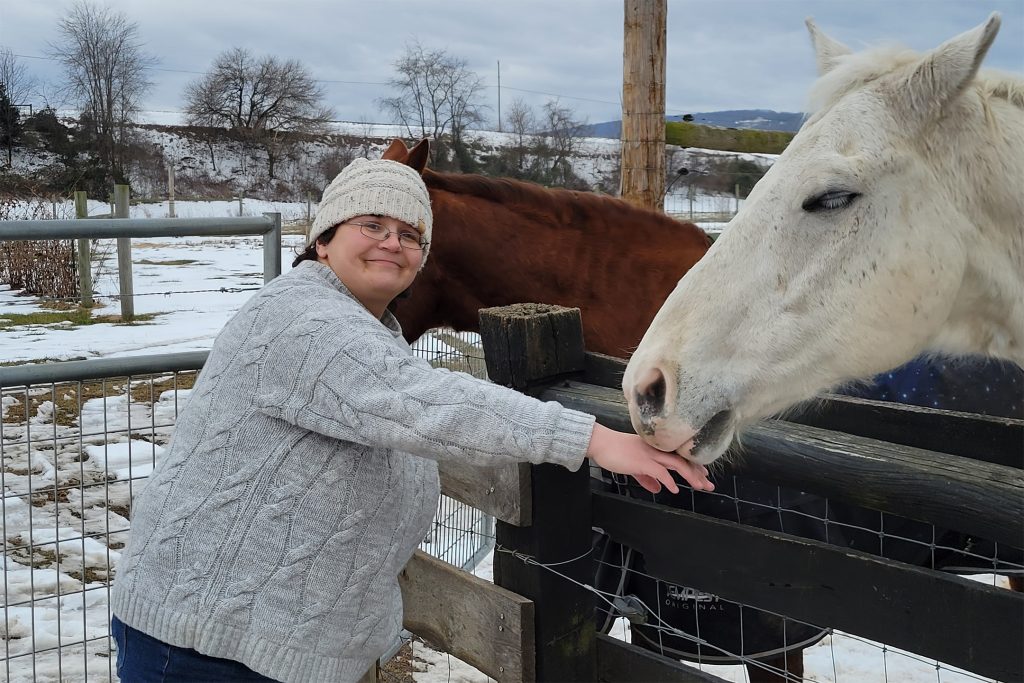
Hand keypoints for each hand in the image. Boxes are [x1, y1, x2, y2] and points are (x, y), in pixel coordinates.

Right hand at [586, 423, 714, 493]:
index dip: (693, 466)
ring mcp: (650, 454)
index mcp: (656, 448)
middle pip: (682, 460)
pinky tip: (675, 490)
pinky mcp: (642, 461)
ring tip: (699, 487)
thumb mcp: (634, 466)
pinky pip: (660, 472)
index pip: (679, 456)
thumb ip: (646, 477)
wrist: (600, 443)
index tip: (703, 475)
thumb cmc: (615, 451)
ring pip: (676, 464)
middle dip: (697, 473)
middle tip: (709, 485)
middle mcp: (656, 449)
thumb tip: (658, 489)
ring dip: (690, 476)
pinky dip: (669, 481)